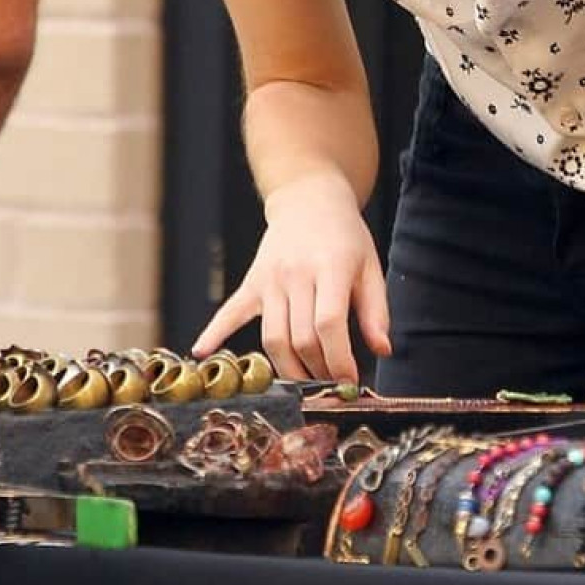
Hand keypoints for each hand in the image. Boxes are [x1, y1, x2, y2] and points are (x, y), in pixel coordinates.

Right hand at [191, 174, 391, 381]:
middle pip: (300, 337)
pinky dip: (215, 332)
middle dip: (318, 370)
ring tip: (306, 382)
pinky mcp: (252, 282)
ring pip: (272, 337)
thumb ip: (376, 311)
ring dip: (289, 368)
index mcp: (330, 267)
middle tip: (332, 384)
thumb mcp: (369, 267)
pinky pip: (230, 311)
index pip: (329, 323)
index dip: (339, 359)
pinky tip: (202, 353)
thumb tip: (383, 351)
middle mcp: (295, 273)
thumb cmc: (346, 237)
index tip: (349, 381)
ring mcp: (269, 278)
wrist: (309, 200)